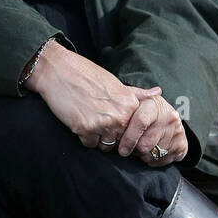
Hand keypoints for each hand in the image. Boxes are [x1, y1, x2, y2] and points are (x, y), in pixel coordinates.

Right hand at [25, 41, 161, 148]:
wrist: (59, 71)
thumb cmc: (87, 75)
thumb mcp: (116, 83)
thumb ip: (137, 94)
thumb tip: (158, 92)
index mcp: (130, 104)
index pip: (135, 131)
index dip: (126, 131)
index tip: (116, 125)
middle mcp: (120, 116)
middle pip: (122, 141)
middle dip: (111, 136)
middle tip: (99, 121)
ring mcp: (103, 123)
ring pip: (106, 146)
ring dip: (98, 138)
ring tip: (90, 119)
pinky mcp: (85, 129)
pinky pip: (90, 144)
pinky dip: (84, 137)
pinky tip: (80, 121)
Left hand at [116, 94, 188, 166]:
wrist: (168, 117)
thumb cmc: (146, 110)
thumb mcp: (136, 101)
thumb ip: (126, 100)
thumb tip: (119, 97)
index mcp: (154, 104)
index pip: (141, 122)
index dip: (129, 138)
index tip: (122, 150)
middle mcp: (168, 116)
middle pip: (146, 144)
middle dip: (135, 150)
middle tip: (132, 146)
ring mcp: (177, 131)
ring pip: (153, 155)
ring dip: (144, 156)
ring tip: (143, 146)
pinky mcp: (181, 145)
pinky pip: (163, 161)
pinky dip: (155, 161)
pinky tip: (153, 151)